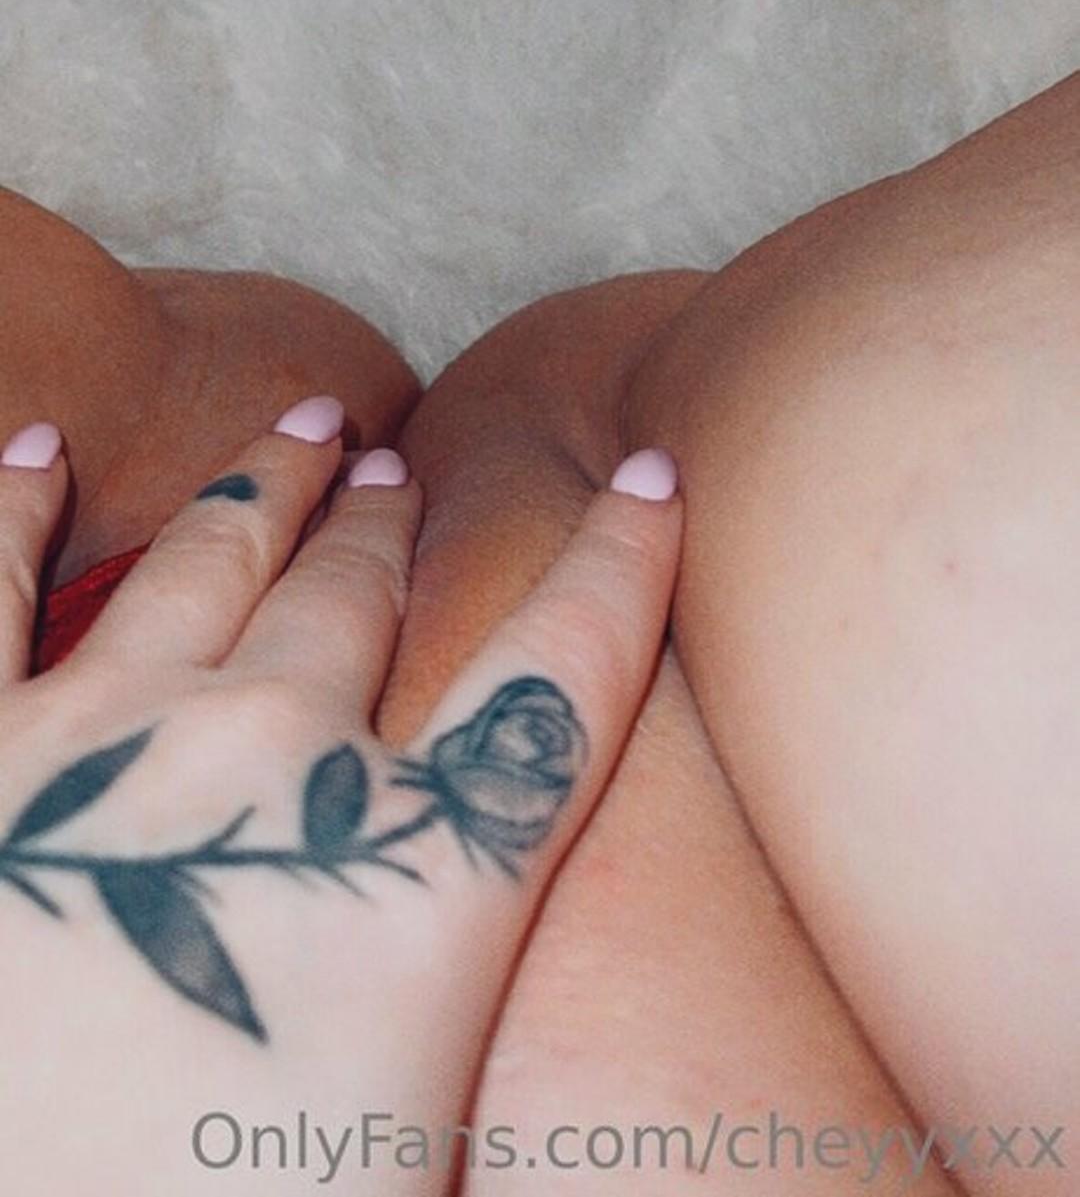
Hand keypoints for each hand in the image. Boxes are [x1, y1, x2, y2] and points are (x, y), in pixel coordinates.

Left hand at [0, 401, 681, 1194]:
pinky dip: (12, 505)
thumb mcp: (416, 1163)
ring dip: (270, 487)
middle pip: (362, 605)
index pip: (556, 680)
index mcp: (415, 878)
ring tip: (310, 426)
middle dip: (390, 530)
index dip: (619, 567)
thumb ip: (481, 1044)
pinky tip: (39, 445)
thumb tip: (587, 1119)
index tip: (649, 479)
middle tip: (401, 472)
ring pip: (216, 563)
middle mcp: (275, 763)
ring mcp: (104, 738)